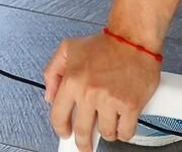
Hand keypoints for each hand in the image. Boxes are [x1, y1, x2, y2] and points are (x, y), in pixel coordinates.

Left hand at [44, 31, 161, 151]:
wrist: (132, 39)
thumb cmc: (103, 44)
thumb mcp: (68, 49)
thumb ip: (53, 71)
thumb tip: (49, 96)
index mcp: (71, 80)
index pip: (58, 116)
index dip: (61, 129)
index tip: (65, 134)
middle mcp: (89, 93)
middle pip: (82, 131)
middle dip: (83, 142)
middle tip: (85, 144)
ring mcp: (110, 101)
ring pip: (106, 133)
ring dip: (106, 133)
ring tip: (107, 123)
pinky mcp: (131, 106)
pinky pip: (126, 132)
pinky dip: (124, 133)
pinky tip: (121, 125)